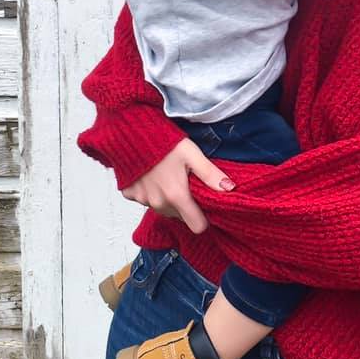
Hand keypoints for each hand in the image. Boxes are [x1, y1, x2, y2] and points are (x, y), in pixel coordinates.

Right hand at [120, 139, 234, 233]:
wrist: (130, 132)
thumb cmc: (164, 142)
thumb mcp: (192, 155)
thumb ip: (210, 174)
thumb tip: (230, 188)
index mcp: (177, 196)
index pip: (197, 226)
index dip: (203, 217)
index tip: (204, 204)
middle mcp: (159, 203)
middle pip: (180, 217)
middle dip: (185, 205)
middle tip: (185, 182)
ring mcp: (142, 200)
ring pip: (163, 209)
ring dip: (168, 199)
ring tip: (168, 176)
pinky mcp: (130, 195)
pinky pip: (145, 201)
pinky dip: (151, 192)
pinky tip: (152, 176)